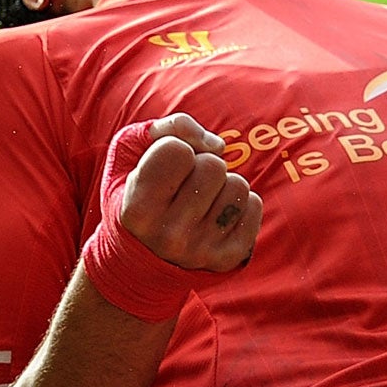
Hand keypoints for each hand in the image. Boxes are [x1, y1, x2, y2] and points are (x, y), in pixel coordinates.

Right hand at [117, 113, 262, 272]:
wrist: (143, 253)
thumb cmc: (139, 189)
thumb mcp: (132, 152)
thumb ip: (169, 128)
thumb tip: (218, 146)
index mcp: (138, 210)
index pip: (178, 150)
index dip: (174, 149)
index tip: (164, 168)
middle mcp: (168, 236)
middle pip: (213, 165)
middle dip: (203, 165)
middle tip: (186, 185)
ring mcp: (201, 250)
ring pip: (238, 185)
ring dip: (223, 184)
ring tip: (202, 200)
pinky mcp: (228, 258)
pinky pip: (254, 205)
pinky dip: (240, 203)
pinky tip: (216, 216)